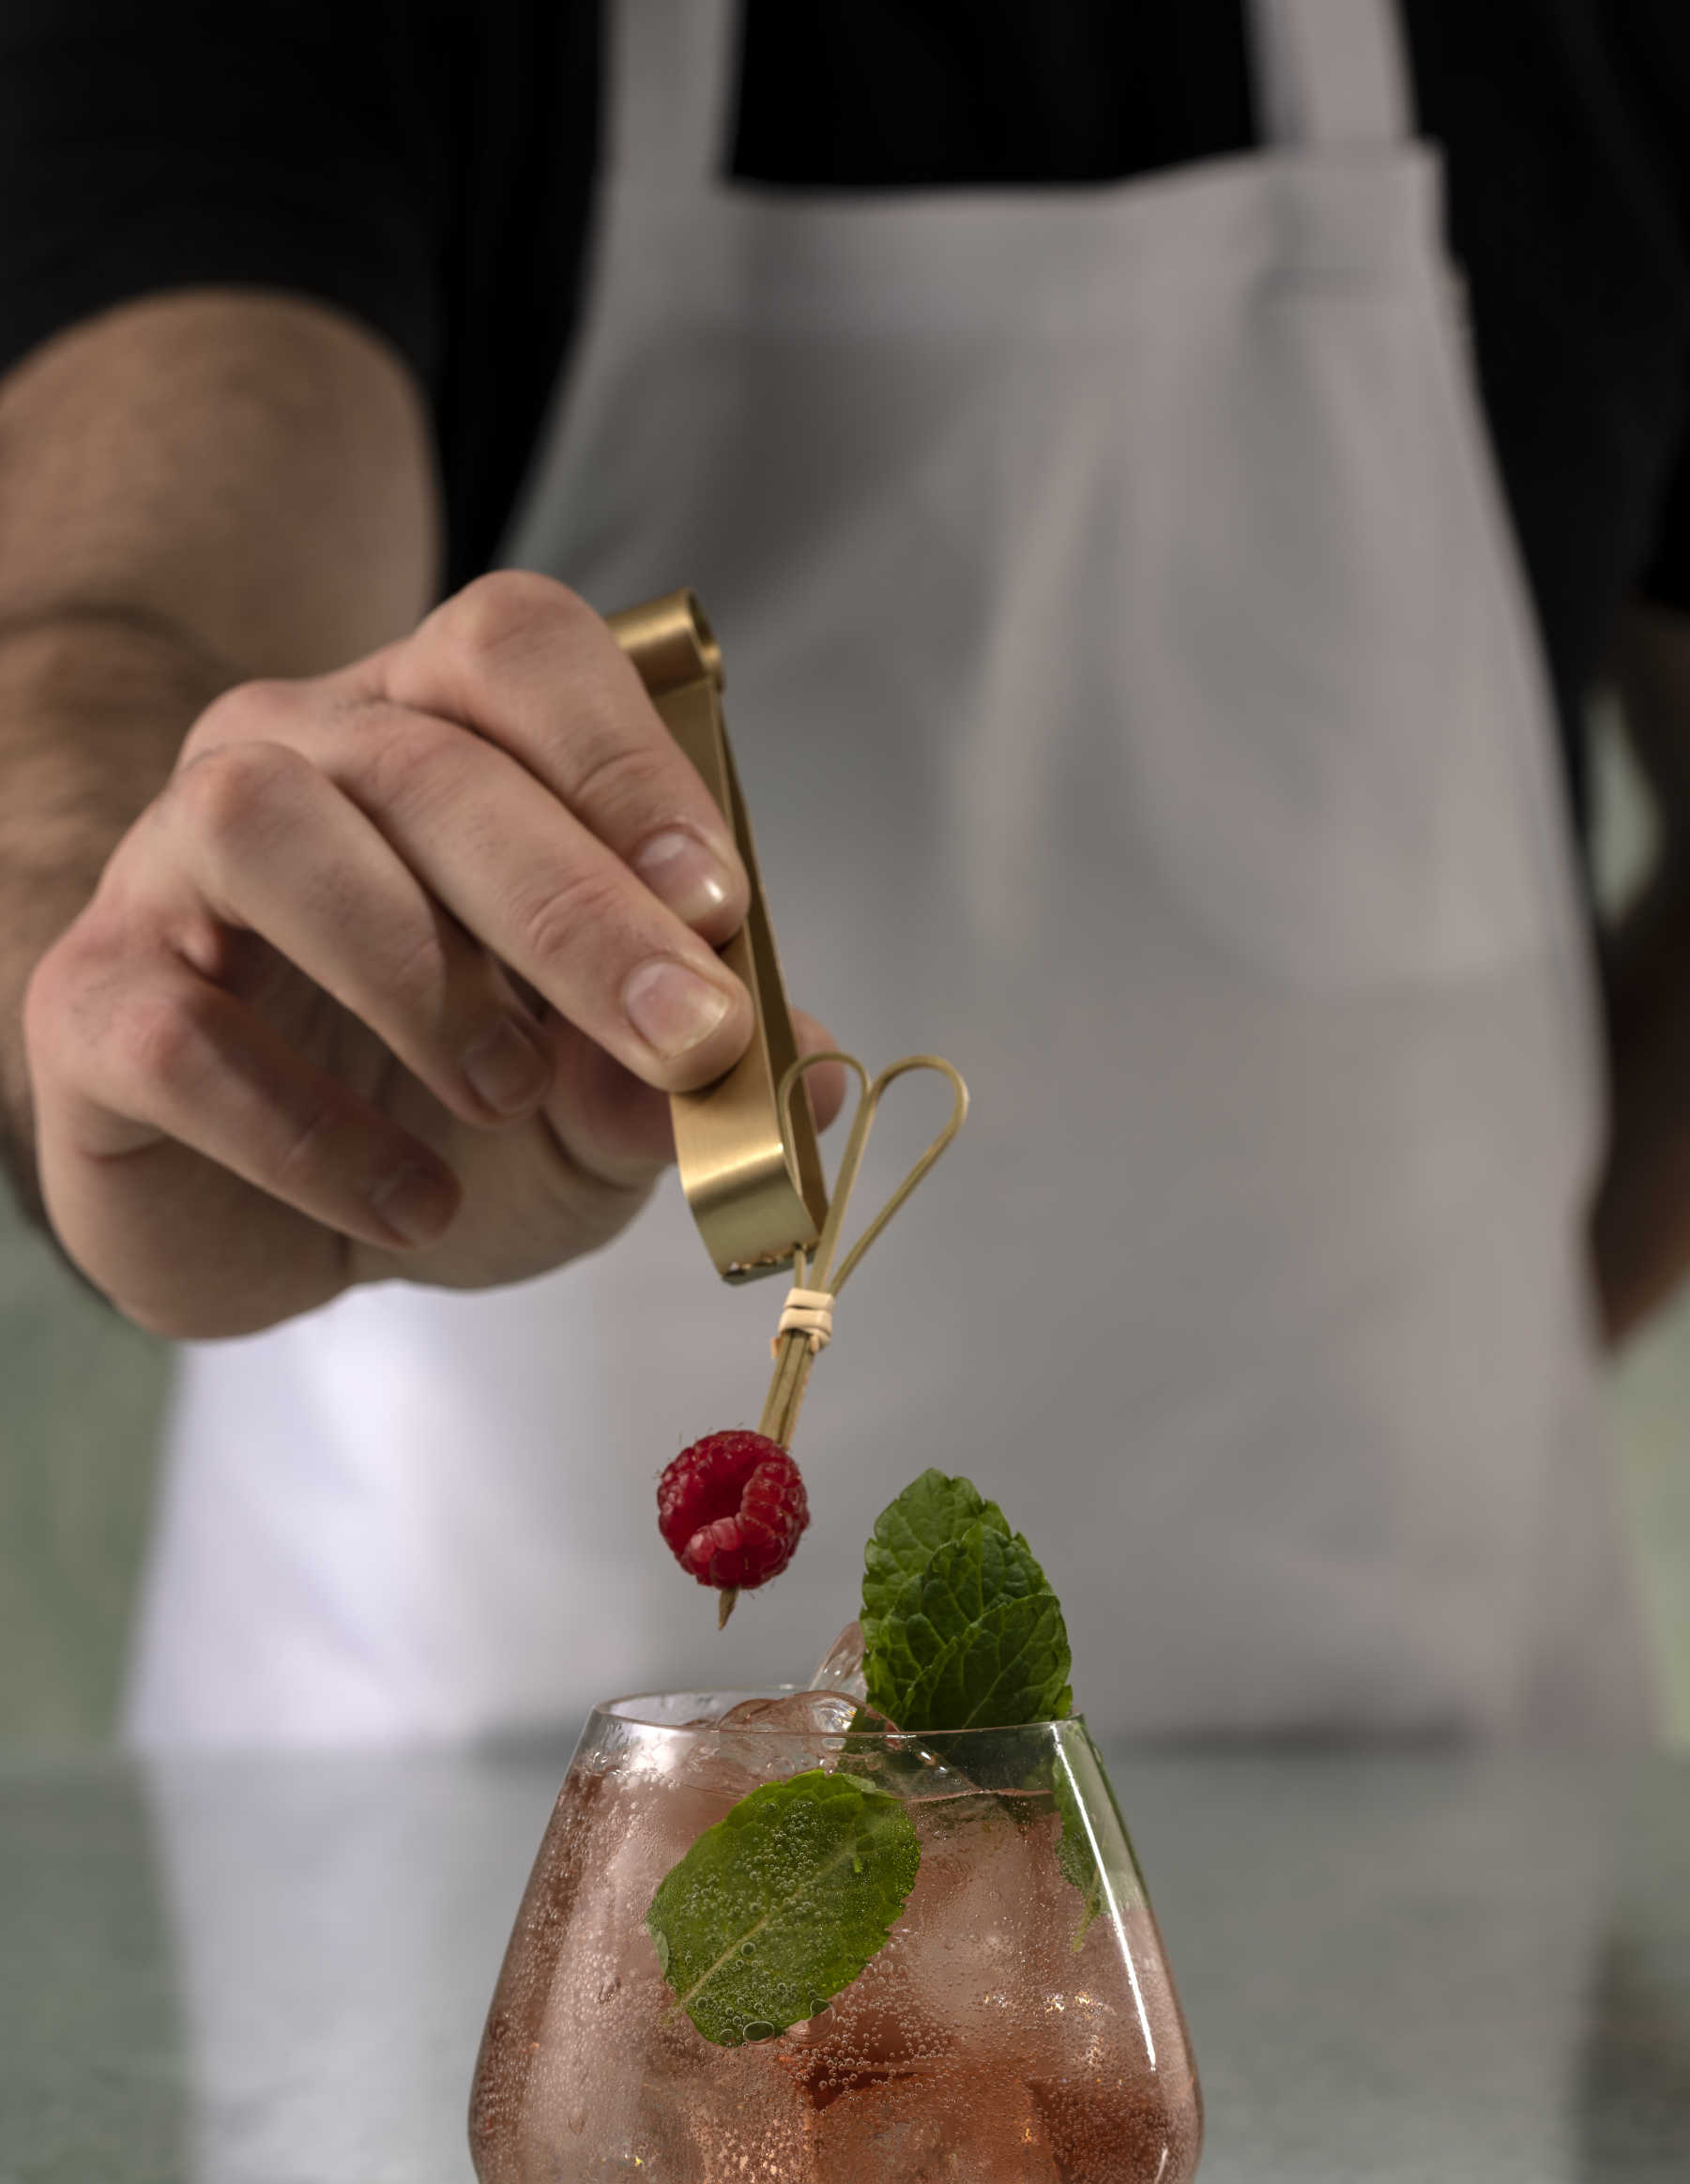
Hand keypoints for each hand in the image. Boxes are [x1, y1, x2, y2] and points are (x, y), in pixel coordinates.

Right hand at [24, 572, 838, 1335]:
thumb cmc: (452, 1119)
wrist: (290, 1233)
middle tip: (682, 1039)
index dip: (623, 765)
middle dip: (574, 906)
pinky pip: (178, 1031)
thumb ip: (686, 1077)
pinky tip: (409, 1205)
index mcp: (432, 733)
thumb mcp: (605, 1107)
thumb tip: (806, 1075)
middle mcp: (291, 759)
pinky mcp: (90, 1006)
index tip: (721, 910)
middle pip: (420, 757)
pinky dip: (312, 1133)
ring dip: (417, 972)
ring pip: (262, 826)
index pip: (516, 651)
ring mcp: (169, 871)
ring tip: (507, 1097)